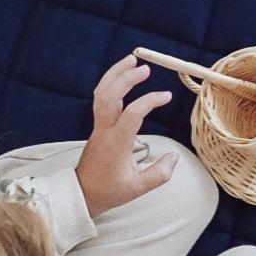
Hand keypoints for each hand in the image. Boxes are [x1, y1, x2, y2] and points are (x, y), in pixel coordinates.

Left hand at [75, 54, 177, 216]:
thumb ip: (160, 172)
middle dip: (126, 78)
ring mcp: (99, 128)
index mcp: (116, 143)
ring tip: (131, 60)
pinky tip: (121, 78)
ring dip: (115, 75)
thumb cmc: (109, 191)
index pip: (133, 114)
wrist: (82, 194)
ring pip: (102, 93)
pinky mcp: (98, 128)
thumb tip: (174, 156)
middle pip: (110, 95)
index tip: (166, 96)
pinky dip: (111, 84)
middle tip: (144, 68)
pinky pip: (101, 99)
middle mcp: (104, 131)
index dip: (150, 101)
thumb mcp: (139, 188)